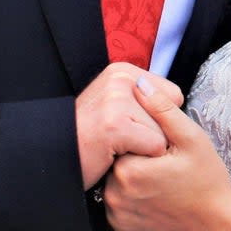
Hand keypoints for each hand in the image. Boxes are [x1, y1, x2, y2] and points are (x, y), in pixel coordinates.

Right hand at [75, 63, 183, 188]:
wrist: (53, 157)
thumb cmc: (88, 138)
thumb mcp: (114, 105)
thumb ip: (143, 99)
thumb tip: (177, 100)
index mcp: (123, 71)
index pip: (172, 95)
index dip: (158, 118)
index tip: (132, 126)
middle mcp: (120, 79)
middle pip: (169, 113)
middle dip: (152, 134)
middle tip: (123, 140)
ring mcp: (116, 100)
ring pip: (163, 132)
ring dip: (144, 148)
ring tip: (117, 147)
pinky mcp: (116, 124)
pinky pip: (154, 146)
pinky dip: (140, 158)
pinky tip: (115, 155)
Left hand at [102, 78, 230, 230]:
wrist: (215, 226)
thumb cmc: (208, 181)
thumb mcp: (191, 138)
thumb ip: (163, 109)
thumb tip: (141, 83)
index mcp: (129, 170)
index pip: (124, 137)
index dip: (145, 136)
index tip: (165, 148)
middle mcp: (114, 195)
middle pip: (119, 157)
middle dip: (138, 154)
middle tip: (167, 164)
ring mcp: (116, 214)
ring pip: (116, 178)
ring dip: (134, 174)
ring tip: (162, 180)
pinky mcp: (120, 227)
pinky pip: (118, 201)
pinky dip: (132, 195)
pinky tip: (155, 194)